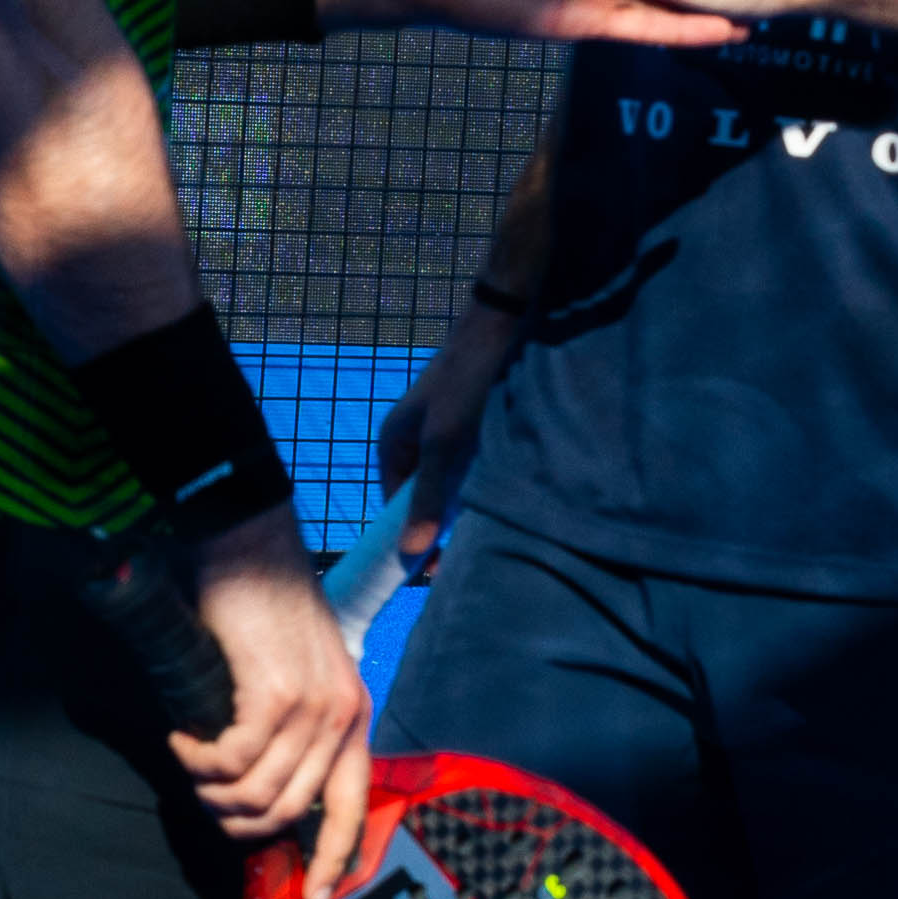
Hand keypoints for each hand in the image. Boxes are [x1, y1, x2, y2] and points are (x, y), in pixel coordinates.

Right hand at [176, 502, 371, 898]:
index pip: (353, 808)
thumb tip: (259, 788)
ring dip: (211, 792)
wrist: (248, 542)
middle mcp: (343, 716)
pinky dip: (198, 760)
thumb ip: (290, 726)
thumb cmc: (263, 605)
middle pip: (291, 813)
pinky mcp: (276, 694)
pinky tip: (182, 736)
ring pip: (258, 794)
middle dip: (239, 825)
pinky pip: (232, 761)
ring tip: (189, 761)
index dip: (334, 861)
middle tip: (205, 801)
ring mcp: (313, 707)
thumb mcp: (294, 671)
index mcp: (353, 716)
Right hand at [373, 296, 526, 571]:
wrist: (505, 323)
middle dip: (437, 529)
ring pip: (447, 487)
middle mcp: (412, 443)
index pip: (393, 510)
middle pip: (420, 501)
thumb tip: (412, 553)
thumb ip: (430, 499)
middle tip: (463, 558)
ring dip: (462, 509)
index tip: (430, 575)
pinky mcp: (469, 430)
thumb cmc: (469, 380)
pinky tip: (500, 499)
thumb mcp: (446, 445)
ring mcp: (440, 436)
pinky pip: (467, 472)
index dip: (408, 541)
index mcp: (392, 446)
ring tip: (484, 533)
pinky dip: (479, 488)